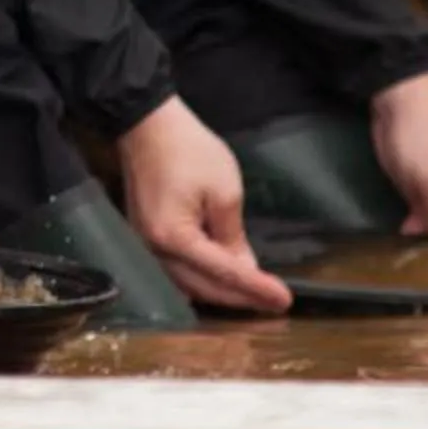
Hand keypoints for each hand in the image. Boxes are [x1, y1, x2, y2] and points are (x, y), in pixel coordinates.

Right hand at [113, 96, 293, 313]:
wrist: (147, 125)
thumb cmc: (189, 151)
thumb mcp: (224, 190)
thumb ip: (233, 236)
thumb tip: (243, 268)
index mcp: (175, 238)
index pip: (223, 272)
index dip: (255, 288)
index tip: (283, 300)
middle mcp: (154, 252)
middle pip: (203, 288)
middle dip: (241, 299)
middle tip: (274, 303)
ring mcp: (145, 247)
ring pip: (188, 286)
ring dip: (221, 293)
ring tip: (253, 296)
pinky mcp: (144, 239)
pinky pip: (176, 272)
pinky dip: (202, 280)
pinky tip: (222, 280)